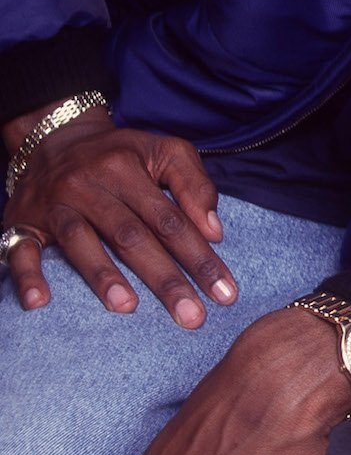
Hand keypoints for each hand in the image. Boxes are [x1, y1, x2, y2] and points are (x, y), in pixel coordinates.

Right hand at [3, 103, 233, 325]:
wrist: (55, 138)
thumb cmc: (122, 154)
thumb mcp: (165, 151)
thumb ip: (196, 185)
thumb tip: (215, 232)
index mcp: (129, 169)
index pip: (171, 220)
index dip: (200, 257)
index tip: (224, 292)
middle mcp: (91, 185)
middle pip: (132, 237)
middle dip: (165, 279)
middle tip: (192, 317)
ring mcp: (55, 204)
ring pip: (81, 241)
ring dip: (103, 276)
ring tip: (128, 307)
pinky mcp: (23, 220)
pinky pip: (22, 249)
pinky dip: (28, 276)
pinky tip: (40, 303)